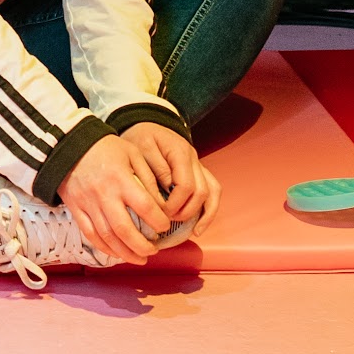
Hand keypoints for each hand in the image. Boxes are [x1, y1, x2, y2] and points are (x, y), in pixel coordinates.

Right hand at [58, 135, 171, 265]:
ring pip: (107, 237)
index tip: (165, 226)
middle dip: (142, 246)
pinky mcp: (76, 211)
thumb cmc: (104, 148)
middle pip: (124, 230)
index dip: (158, 220)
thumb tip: (161, 203)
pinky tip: (117, 253)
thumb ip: (148, 176)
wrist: (67, 146)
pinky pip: (91, 235)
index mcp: (120, 179)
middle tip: (154, 251)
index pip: (144, 206)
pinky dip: (105, 248)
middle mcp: (104, 195)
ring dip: (125, 253)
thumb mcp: (132, 152)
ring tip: (140, 258)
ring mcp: (88, 205)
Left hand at [122, 121, 218, 236]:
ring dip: (203, 214)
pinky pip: (212, 191)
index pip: (186, 185)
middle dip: (186, 211)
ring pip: (212, 192)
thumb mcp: (141, 147)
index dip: (174, 204)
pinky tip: (199, 227)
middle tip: (167, 221)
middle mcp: (194, 160)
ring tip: (192, 231)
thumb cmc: (141, 136)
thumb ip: (154, 169)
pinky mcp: (198, 172)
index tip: (159, 213)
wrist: (147, 122)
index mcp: (181, 153)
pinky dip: (209, 210)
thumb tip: (165, 194)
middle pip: (201, 192)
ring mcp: (199, 166)